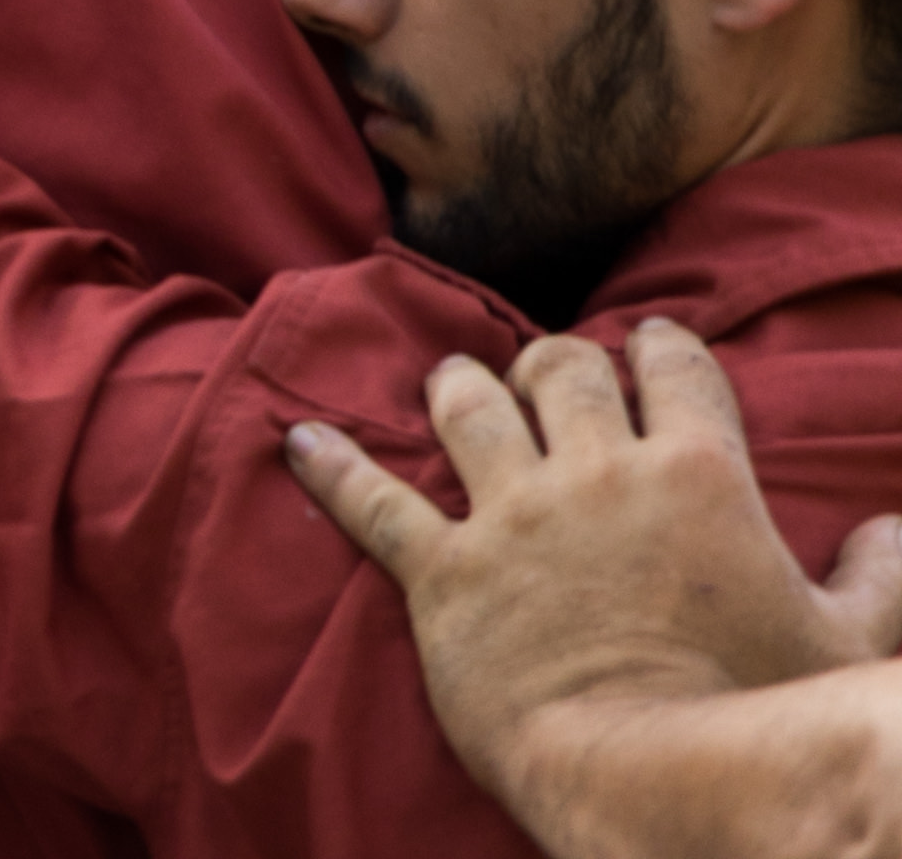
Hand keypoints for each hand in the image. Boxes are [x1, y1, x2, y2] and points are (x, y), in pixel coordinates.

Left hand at [286, 323, 901, 826]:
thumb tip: (894, 525)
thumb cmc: (760, 726)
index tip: (651, 361)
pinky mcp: (443, 576)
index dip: (660, 350)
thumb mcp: (852, 647)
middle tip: (556, 383)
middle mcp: (594, 471)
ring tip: (457, 389)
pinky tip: (296, 440)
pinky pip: (370, 501)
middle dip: (558, 362)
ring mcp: (512, 518)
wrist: (653, 789)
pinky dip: (328, 467)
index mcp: (694, 472)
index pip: (670, 356)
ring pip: (465, 401)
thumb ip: (882, 578)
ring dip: (461, 388)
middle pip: (559, 362)